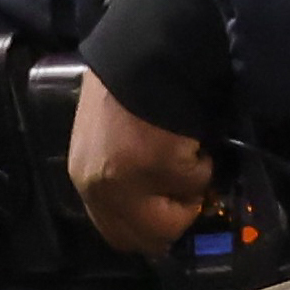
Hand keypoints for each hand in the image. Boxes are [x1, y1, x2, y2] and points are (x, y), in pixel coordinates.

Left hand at [66, 70, 217, 257]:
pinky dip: (204, 158)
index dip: (151, 230)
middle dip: (177, 217)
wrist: (146, 55)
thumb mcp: (107, 142)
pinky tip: (188, 130)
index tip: (174, 214)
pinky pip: (198, 180)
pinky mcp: (161, 165)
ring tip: (184, 145)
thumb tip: (157, 204)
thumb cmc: (127, 91)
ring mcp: (130, 180)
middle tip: (190, 187)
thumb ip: (121, 178)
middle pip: (150, 235)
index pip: (118, 233)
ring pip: (179, 212)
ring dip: (192, 183)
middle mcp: (101, 187)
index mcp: (86, 179)